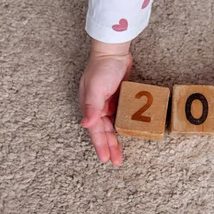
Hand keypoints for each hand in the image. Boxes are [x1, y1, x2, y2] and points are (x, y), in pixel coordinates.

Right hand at [79, 39, 132, 165]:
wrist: (114, 51)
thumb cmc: (103, 68)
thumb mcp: (96, 87)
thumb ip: (92, 106)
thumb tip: (85, 125)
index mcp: (90, 107)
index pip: (95, 131)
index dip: (100, 145)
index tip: (105, 159)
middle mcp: (97, 107)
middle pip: (104, 131)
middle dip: (109, 147)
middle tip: (116, 162)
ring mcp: (108, 104)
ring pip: (112, 127)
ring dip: (116, 140)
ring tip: (120, 154)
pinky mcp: (118, 99)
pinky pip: (120, 116)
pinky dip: (123, 126)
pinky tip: (128, 134)